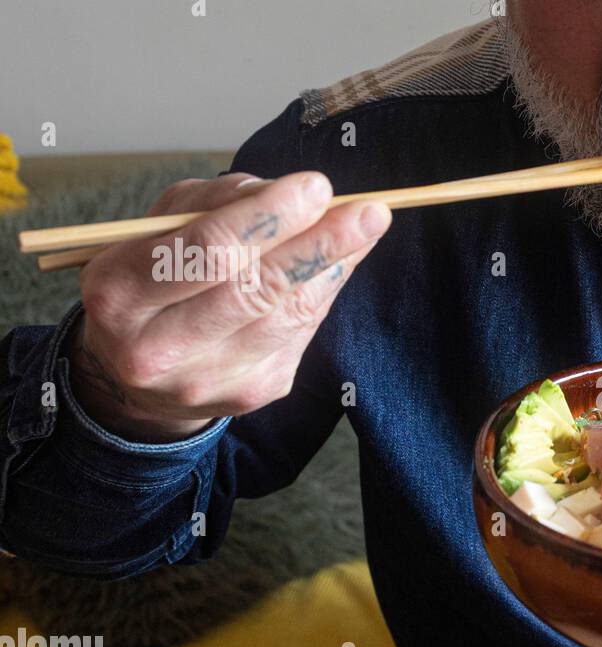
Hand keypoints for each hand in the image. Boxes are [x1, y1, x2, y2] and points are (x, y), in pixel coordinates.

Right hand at [69, 172, 391, 442]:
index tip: (317, 187)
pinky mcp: (251, 393)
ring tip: (367, 226)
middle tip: (369, 211)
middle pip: (256, 289)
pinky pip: (302, 332)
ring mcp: (208, 380)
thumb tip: (298, 196)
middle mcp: (158, 349)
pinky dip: (324, 291)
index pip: (206, 250)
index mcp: (120, 294)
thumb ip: (217, 204)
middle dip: (319, 243)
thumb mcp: (158, 229)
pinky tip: (340, 263)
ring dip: (335, 264)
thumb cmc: (154, 277)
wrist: (139, 371)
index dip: (268, 217)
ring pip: (289, 313)